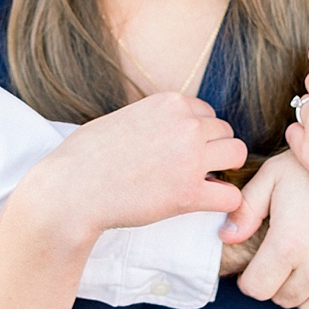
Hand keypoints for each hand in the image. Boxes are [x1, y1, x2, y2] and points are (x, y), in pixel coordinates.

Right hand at [22, 93, 245, 248]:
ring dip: (224, 170)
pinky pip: (231, 194)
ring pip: (237, 155)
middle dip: (213, 150)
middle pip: (225, 132)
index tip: (182, 150)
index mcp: (169, 103)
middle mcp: (186, 125)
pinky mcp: (189, 193)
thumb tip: (165, 124)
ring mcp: (190, 158)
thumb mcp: (122, 117)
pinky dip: (225, 201)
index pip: (207, 112)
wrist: (70, 190)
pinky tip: (206, 205)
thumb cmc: (85, 156)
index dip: (198, 133)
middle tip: (193, 170)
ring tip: (203, 184)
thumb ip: (153, 117)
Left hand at [220, 150, 308, 308]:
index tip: (258, 267)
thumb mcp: (275, 176)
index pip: (256, 289)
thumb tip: (227, 237)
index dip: (251, 278)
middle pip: (284, 299)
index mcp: (290, 243)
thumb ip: (246, 207)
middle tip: (286, 260)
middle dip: (278, 284)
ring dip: (306, 293)